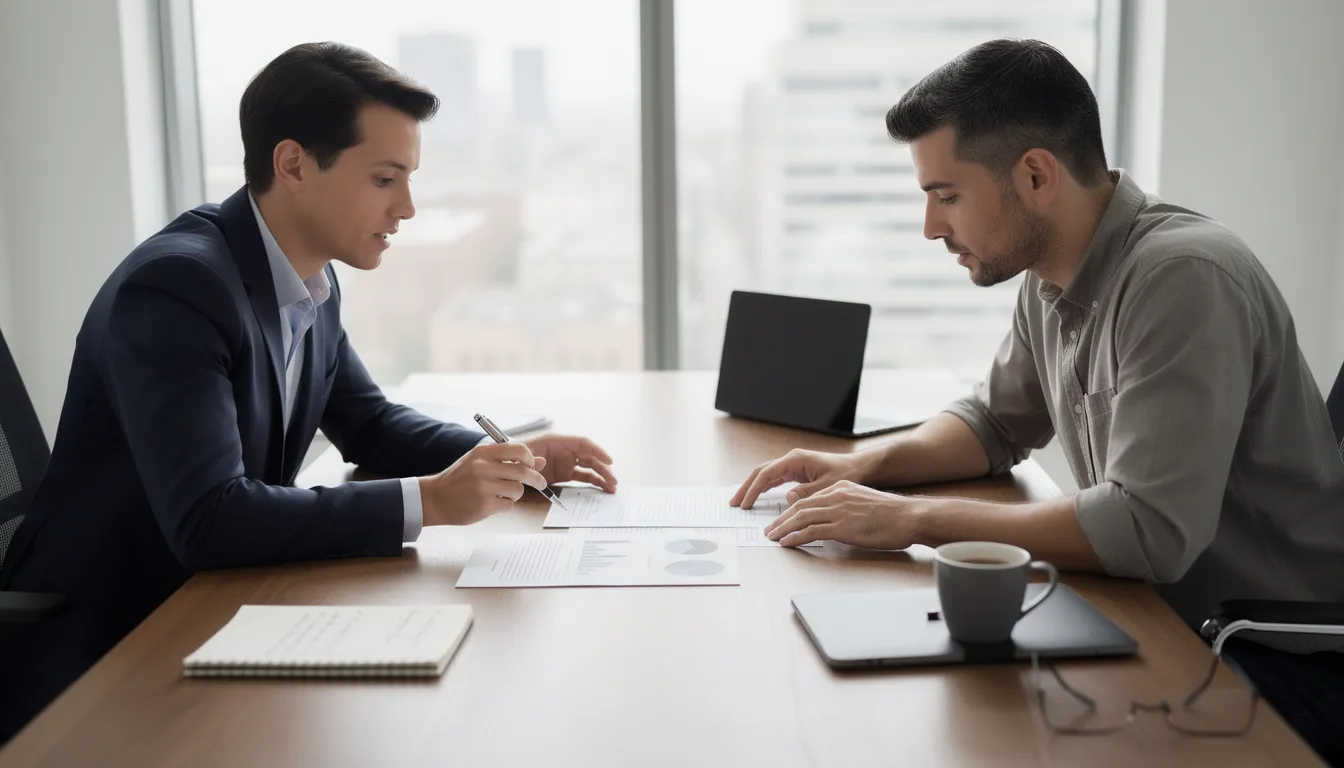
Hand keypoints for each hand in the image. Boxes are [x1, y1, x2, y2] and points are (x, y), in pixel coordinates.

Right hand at [419, 442, 549, 525]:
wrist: (435, 498)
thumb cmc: (460, 479)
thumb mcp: (481, 462)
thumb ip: (509, 460)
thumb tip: (540, 461)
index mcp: (483, 452)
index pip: (518, 449)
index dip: (530, 458)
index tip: (532, 465)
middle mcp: (483, 467)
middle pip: (523, 472)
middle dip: (536, 479)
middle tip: (539, 483)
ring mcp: (484, 486)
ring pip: (518, 490)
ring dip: (515, 494)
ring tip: (501, 493)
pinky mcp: (484, 504)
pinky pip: (508, 505)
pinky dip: (504, 504)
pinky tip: (491, 502)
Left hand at [523, 433, 617, 492]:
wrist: (509, 463)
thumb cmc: (515, 453)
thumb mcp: (520, 454)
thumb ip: (529, 458)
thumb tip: (542, 463)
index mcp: (558, 441)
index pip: (582, 443)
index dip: (597, 451)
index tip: (609, 461)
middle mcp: (566, 450)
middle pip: (590, 457)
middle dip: (603, 468)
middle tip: (614, 480)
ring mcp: (567, 462)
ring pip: (590, 468)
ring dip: (602, 476)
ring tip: (613, 487)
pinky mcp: (565, 474)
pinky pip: (583, 477)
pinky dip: (594, 483)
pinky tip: (603, 489)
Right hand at [730, 449, 870, 508]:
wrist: (857, 467)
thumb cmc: (845, 473)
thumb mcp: (827, 486)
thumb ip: (807, 492)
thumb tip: (788, 498)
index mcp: (796, 460)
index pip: (767, 474)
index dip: (753, 489)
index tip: (745, 503)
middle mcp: (791, 460)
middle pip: (761, 472)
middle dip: (746, 487)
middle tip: (734, 503)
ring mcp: (792, 465)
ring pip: (765, 475)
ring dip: (752, 488)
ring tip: (741, 502)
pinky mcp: (795, 471)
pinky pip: (774, 479)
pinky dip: (763, 488)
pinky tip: (756, 497)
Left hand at [764, 480, 923, 548]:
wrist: (910, 516)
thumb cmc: (893, 514)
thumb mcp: (864, 503)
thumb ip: (846, 507)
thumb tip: (834, 521)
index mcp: (841, 489)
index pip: (809, 499)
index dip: (792, 510)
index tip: (782, 520)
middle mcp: (837, 496)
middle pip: (800, 507)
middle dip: (781, 519)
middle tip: (770, 530)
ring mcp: (839, 511)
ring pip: (801, 518)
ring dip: (783, 528)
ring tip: (773, 537)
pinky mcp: (842, 527)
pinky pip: (811, 531)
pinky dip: (796, 537)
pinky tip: (787, 543)